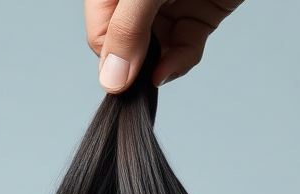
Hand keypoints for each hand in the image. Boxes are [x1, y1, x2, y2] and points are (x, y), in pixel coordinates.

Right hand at [86, 0, 244, 93]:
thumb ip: (128, 30)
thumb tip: (111, 80)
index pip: (100, 34)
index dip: (113, 58)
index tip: (126, 75)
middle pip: (129, 47)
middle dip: (138, 66)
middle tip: (144, 78)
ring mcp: (169, 5)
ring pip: (158, 53)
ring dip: (161, 67)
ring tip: (163, 70)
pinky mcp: (199, 14)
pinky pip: (184, 49)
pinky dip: (180, 62)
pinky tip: (171, 68)